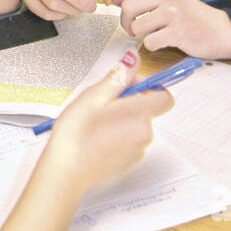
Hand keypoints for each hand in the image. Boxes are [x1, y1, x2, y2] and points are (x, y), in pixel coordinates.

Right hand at [43, 50, 173, 191]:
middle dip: (129, 102)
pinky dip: (117, 137)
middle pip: (147, 110)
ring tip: (96, 123)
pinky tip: (97, 138)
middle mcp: (144, 133)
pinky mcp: (129, 162)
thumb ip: (118, 76)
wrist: (66, 172)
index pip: (164, 96)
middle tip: (101, 103)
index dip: (149, 87)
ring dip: (121, 120)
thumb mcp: (93, 96)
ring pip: (136, 126)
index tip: (130, 85)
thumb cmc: (76, 135)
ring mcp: (138, 150)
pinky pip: (129, 142)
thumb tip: (134, 59)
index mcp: (138, 113)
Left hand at [98, 0, 230, 58]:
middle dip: (127, 23)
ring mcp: (173, 13)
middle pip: (128, 8)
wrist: (220, 31)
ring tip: (155, 33)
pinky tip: (165, 41)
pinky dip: (153, 46)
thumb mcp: (167, 2)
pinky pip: (150, 42)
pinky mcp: (177, 31)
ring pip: (137, 27)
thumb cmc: (191, 16)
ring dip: (141, 35)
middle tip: (135, 28)